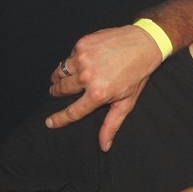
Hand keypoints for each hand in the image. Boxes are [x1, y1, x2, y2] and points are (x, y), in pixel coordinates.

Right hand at [47, 25, 161, 150]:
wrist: (143, 44)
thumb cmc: (136, 75)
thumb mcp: (126, 102)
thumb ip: (111, 124)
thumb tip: (104, 146)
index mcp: (98, 94)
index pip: (73, 111)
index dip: (59, 119)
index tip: (49, 122)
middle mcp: (87, 77)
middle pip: (62, 89)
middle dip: (57, 92)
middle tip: (56, 92)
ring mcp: (83, 59)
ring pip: (61, 72)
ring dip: (59, 77)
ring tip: (62, 78)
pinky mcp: (82, 44)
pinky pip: (69, 56)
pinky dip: (73, 60)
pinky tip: (82, 61)